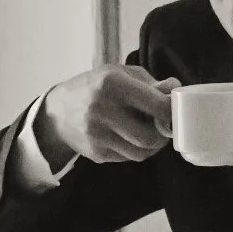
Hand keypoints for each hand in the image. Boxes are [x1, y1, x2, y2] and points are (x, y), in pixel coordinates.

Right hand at [37, 64, 176, 165]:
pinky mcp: (95, 153)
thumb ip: (150, 82)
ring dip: (152, 145)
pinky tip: (130, 137)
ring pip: (141, 153)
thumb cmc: (96, 87)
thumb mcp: (120, 74)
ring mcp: (97, 135)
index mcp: (112, 83)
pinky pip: (128, 158)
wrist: (57, 111)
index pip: (158, 105)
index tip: (173, 110)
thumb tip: (175, 90)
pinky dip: (135, 150)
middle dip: (164, 134)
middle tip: (163, 126)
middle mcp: (103, 109)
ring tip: (149, 132)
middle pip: (151, 137)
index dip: (172, 111)